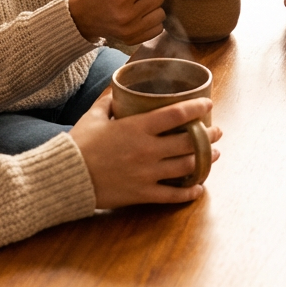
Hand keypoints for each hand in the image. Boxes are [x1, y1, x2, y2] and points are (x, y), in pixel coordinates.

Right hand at [70, 92, 221, 207]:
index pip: (176, 114)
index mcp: (137, 127)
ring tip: (215, 155)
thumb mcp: (94, 116)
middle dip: (208, 136)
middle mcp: (147, 149)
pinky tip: (198, 188)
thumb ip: (109, 102)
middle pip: (189, 142)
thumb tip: (117, 91)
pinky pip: (172, 195)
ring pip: (186, 167)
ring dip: (205, 160)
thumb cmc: (80, 143)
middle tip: (217, 131)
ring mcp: (147, 173)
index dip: (196, 108)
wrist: (68, 176)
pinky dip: (189, 192)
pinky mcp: (143, 193)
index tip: (208, 104)